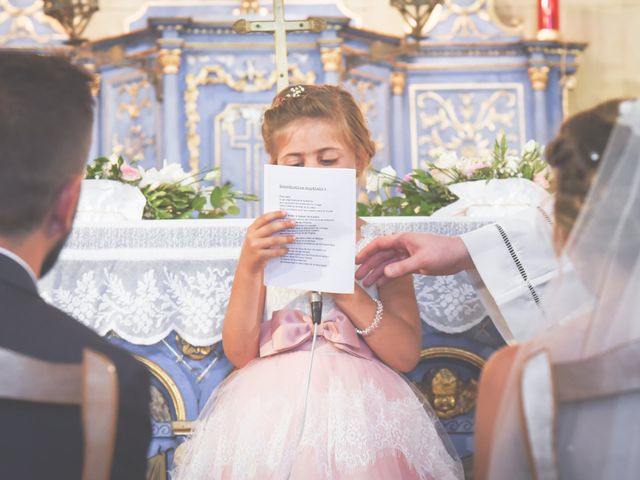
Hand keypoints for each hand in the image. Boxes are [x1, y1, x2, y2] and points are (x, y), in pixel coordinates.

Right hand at [238, 210, 295, 273]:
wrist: (247, 267)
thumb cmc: (254, 250)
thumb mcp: (255, 238)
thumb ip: (264, 231)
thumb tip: (282, 222)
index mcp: (251, 229)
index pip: (263, 218)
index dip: (274, 214)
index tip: (285, 213)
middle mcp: (251, 236)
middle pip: (270, 228)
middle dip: (283, 224)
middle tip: (293, 223)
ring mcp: (254, 246)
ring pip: (273, 240)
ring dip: (285, 239)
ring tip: (294, 238)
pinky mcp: (258, 255)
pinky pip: (273, 252)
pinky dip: (281, 251)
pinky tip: (287, 250)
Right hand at [355, 232, 472, 286]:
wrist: (460, 256)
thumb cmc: (443, 251)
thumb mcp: (422, 260)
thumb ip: (403, 267)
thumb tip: (385, 273)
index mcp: (403, 239)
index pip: (379, 244)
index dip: (366, 251)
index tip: (356, 261)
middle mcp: (402, 246)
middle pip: (381, 255)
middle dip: (369, 265)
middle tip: (358, 276)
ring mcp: (407, 256)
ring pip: (387, 264)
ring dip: (376, 272)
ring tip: (366, 283)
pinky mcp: (413, 265)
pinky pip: (396, 271)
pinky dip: (388, 277)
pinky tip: (380, 284)